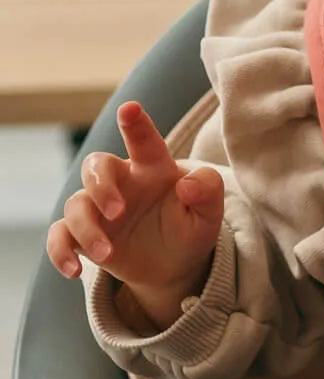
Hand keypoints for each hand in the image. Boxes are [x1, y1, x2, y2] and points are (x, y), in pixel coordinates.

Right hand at [47, 101, 223, 325]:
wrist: (174, 267)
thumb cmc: (191, 228)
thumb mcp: (209, 213)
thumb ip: (208, 191)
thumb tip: (185, 184)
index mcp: (154, 168)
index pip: (144, 141)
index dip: (136, 123)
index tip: (130, 108)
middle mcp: (123, 182)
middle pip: (96, 165)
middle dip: (101, 186)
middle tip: (118, 212)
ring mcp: (98, 208)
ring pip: (75, 204)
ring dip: (86, 229)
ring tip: (107, 255)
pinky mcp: (82, 235)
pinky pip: (58, 236)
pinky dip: (60, 251)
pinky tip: (74, 270)